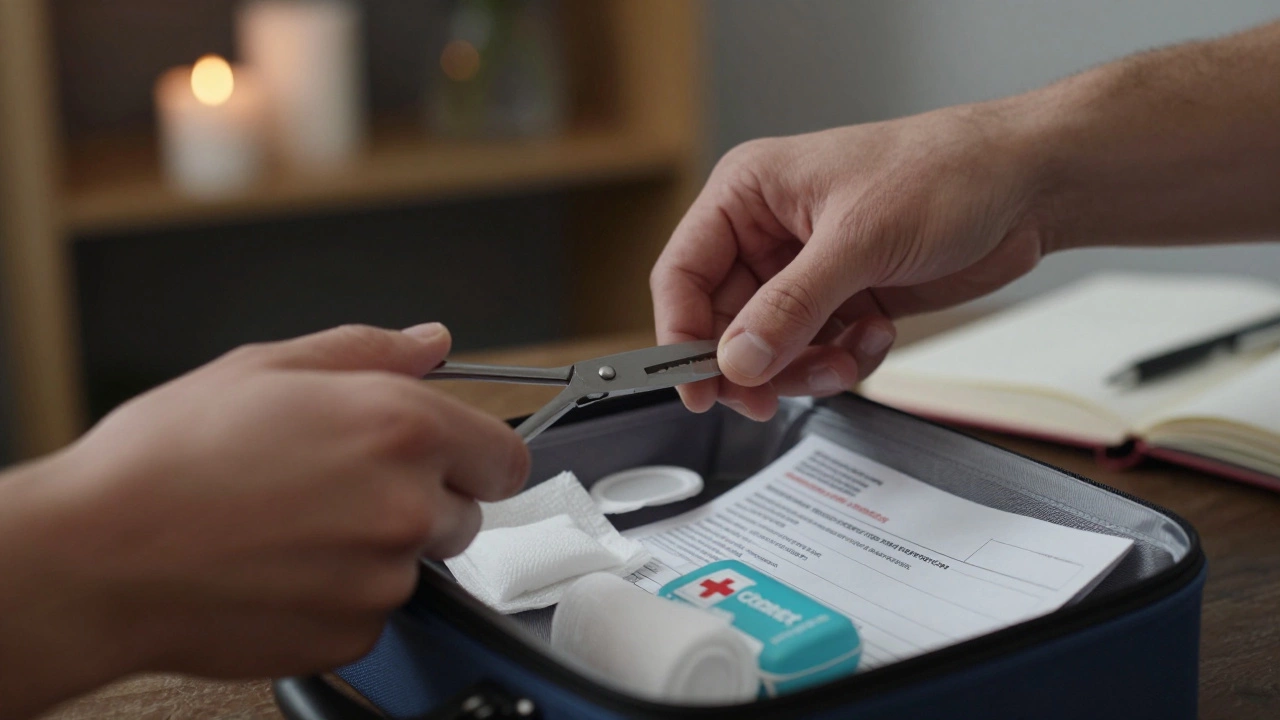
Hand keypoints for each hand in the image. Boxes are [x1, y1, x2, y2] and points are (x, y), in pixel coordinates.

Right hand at [0, 323, 527, 714]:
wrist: (97, 556)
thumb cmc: (166, 459)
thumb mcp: (266, 368)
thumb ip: (370, 351)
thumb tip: (430, 342)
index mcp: (400, 426)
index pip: (505, 457)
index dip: (477, 457)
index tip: (452, 462)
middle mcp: (407, 504)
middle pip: (465, 513)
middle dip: (421, 501)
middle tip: (339, 489)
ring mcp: (384, 578)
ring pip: (416, 566)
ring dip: (377, 551)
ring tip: (295, 528)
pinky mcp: (353, 634)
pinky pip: (374, 614)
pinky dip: (341, 598)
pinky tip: (282, 570)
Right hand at [652, 101, 1048, 418]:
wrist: (1027, 186)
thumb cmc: (945, 172)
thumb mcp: (858, 239)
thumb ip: (790, 306)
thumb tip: (736, 359)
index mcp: (748, 194)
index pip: (682, 274)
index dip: (680, 335)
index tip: (695, 387)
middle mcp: (767, 233)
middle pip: (723, 323)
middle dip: (756, 363)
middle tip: (773, 395)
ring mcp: (806, 270)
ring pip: (770, 349)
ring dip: (806, 366)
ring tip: (846, 353)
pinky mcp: (843, 299)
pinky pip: (816, 353)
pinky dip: (843, 358)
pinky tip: (876, 331)